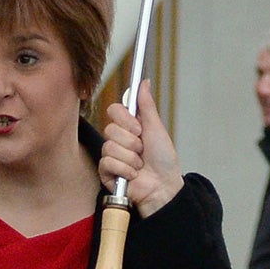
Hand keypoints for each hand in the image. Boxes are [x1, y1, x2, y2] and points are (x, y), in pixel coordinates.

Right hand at [101, 84, 183, 215]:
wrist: (163, 186)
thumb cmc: (163, 160)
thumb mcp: (156, 128)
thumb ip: (147, 105)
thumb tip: (144, 82)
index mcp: (129, 127)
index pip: (114, 111)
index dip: (126, 120)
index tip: (139, 128)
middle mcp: (118, 139)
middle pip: (111, 129)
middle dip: (131, 142)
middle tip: (142, 150)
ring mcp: (111, 155)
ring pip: (110, 147)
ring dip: (130, 158)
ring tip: (140, 165)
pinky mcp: (106, 171)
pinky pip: (107, 162)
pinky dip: (124, 169)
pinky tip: (133, 175)